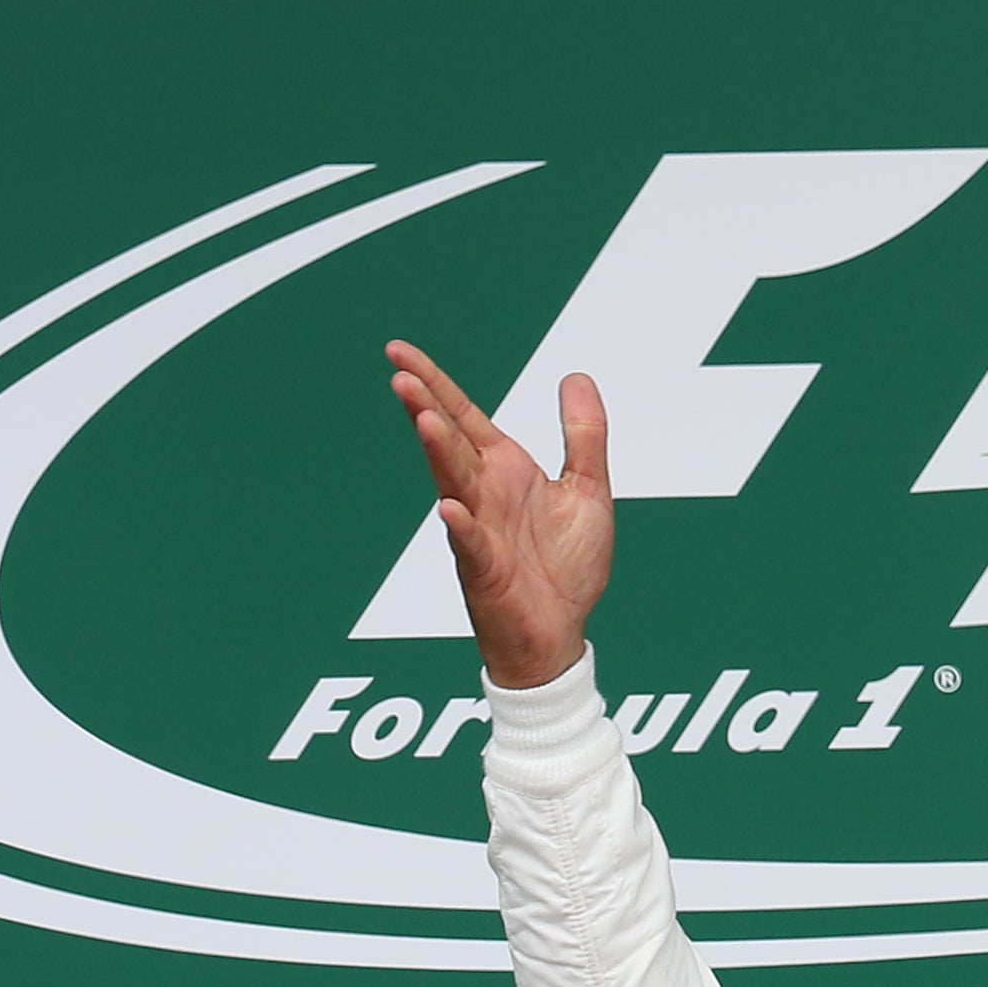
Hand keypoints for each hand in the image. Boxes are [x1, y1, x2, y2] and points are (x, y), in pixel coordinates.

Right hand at [386, 342, 612, 688]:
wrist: (562, 634)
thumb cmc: (565, 567)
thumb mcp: (587, 489)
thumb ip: (583, 434)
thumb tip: (576, 376)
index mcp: (504, 470)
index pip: (461, 416)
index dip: (433, 383)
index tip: (399, 352)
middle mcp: (483, 494)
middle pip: (448, 441)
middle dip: (425, 406)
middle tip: (400, 373)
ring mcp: (479, 530)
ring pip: (453, 483)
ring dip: (437, 453)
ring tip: (422, 418)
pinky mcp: (487, 571)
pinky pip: (471, 545)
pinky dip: (461, 526)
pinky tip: (450, 507)